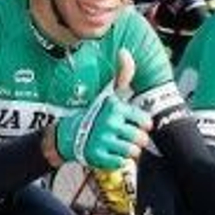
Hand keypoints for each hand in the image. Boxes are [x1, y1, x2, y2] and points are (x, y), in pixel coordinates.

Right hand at [53, 49, 150, 170]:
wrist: (69, 134)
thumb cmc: (96, 113)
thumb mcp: (109, 93)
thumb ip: (122, 76)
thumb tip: (124, 51)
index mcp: (115, 107)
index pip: (146, 122)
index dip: (142, 125)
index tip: (134, 124)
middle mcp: (109, 123)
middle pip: (141, 139)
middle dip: (136, 140)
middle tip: (125, 136)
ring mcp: (103, 141)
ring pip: (132, 152)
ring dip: (128, 151)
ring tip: (118, 145)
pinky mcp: (98, 156)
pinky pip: (121, 163)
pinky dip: (118, 160)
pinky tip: (110, 153)